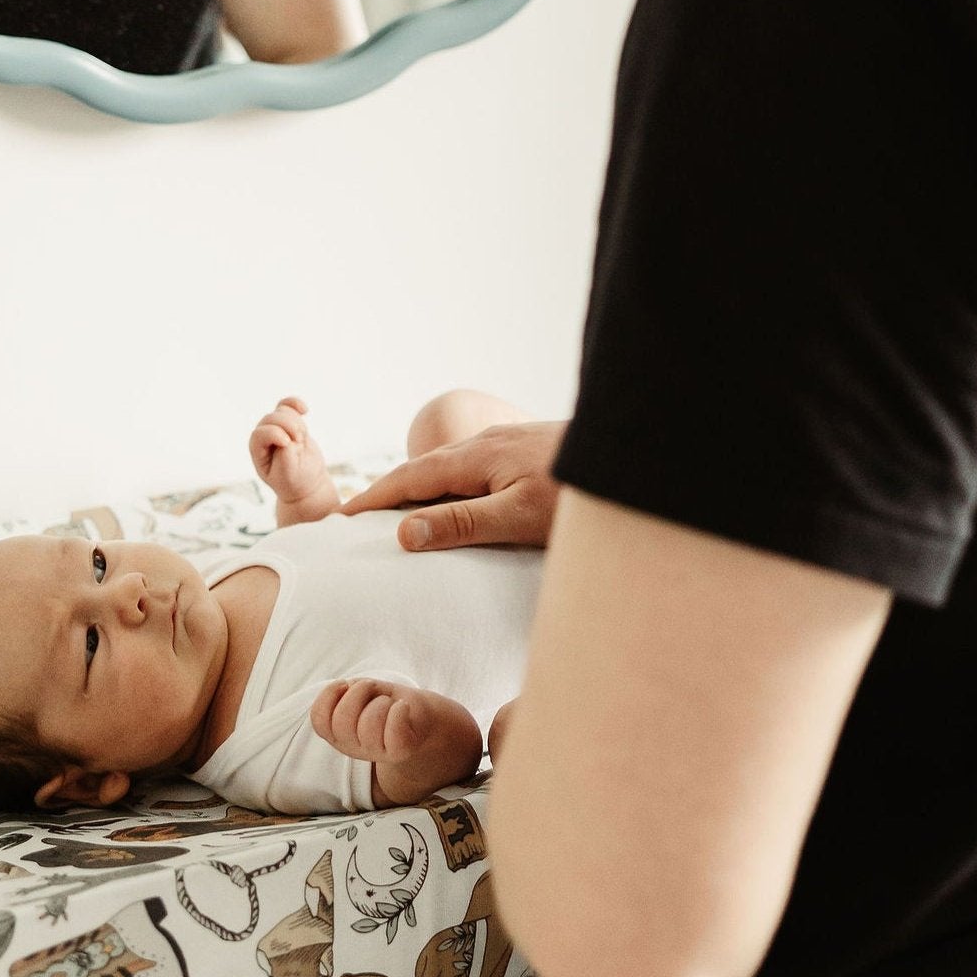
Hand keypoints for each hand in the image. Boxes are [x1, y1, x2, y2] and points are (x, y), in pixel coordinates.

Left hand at [250, 396, 336, 522]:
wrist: (306, 481)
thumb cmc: (293, 481)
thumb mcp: (287, 474)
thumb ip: (285, 455)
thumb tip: (289, 436)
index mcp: (257, 450)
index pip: (260, 433)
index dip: (275, 434)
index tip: (289, 444)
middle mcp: (263, 437)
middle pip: (272, 418)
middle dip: (289, 427)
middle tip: (299, 443)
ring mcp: (276, 428)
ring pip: (283, 411)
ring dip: (297, 423)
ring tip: (301, 440)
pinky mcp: (289, 422)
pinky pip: (288, 405)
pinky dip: (296, 404)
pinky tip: (305, 410)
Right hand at [309, 679, 482, 805]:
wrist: (429, 722)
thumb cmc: (392, 705)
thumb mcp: (366, 696)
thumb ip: (351, 693)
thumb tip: (346, 686)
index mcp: (341, 734)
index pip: (318, 719)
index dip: (329, 695)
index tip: (347, 685)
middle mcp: (355, 747)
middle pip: (341, 720)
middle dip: (358, 692)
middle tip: (373, 688)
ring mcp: (377, 752)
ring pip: (366, 724)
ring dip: (380, 702)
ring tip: (390, 702)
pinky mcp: (401, 750)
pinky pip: (393, 732)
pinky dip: (399, 712)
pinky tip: (403, 708)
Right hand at [338, 419, 567, 549]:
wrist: (637, 457)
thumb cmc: (580, 495)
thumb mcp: (519, 517)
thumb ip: (463, 524)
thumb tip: (402, 532)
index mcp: (477, 458)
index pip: (409, 479)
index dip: (373, 499)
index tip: (339, 519)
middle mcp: (488, 444)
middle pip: (425, 469)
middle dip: (388, 491)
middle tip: (356, 519)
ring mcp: (509, 444)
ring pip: (451, 467)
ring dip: (419, 488)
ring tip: (398, 514)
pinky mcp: (529, 452)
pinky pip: (474, 469)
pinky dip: (450, 486)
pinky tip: (460, 499)